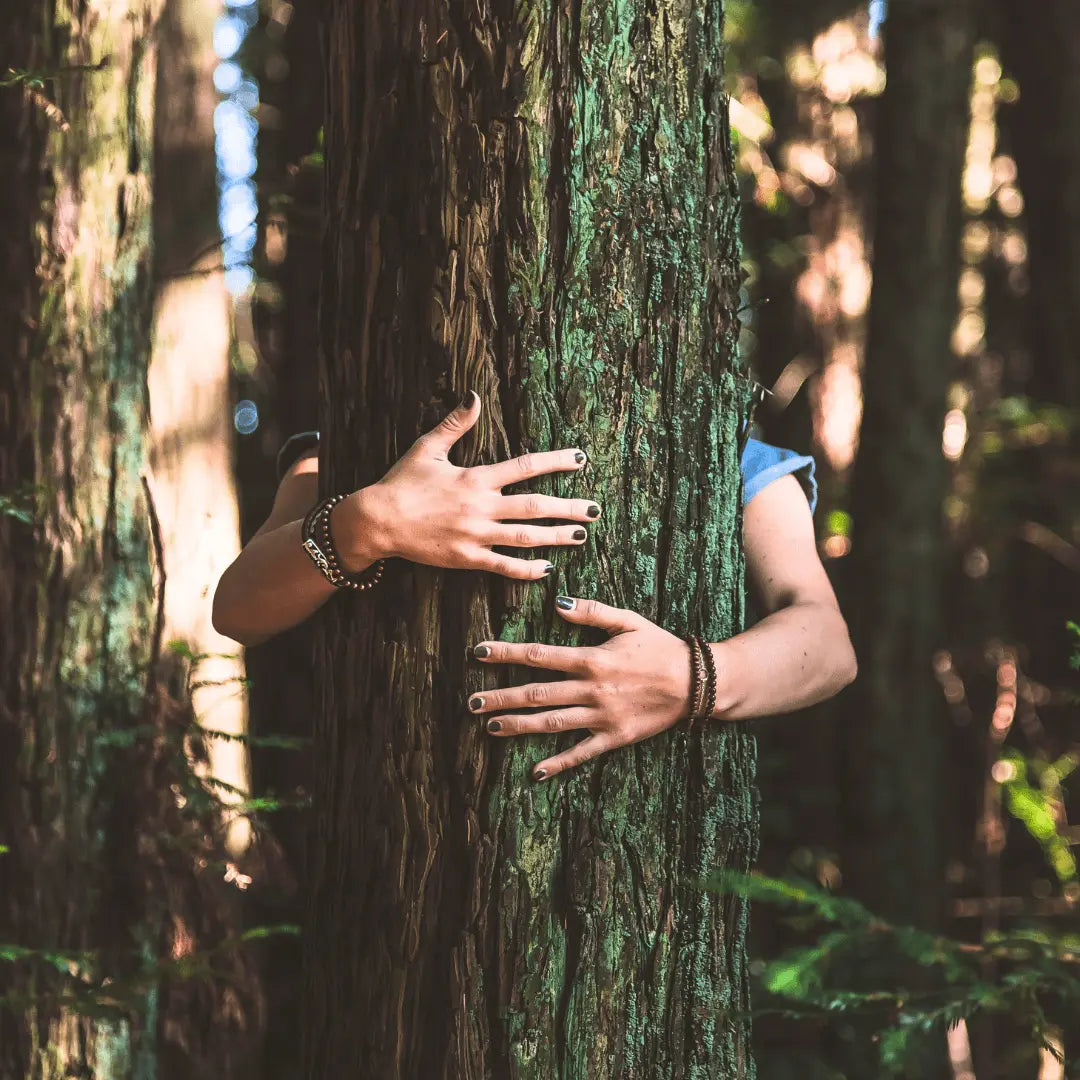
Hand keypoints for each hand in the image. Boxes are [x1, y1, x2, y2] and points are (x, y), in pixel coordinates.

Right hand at [335, 391, 601, 579]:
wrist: (378, 521)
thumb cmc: (401, 482)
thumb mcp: (428, 447)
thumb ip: (456, 423)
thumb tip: (474, 396)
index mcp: (476, 478)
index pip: (525, 467)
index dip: (555, 462)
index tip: (580, 460)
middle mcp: (481, 507)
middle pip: (534, 506)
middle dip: (567, 507)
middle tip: (594, 510)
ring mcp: (475, 536)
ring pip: (525, 538)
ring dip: (555, 537)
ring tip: (580, 536)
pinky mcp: (466, 559)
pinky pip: (502, 566)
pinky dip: (526, 569)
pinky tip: (546, 569)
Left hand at [467, 597, 694, 779]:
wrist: (696, 682)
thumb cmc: (660, 647)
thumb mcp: (628, 621)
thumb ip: (592, 612)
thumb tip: (557, 603)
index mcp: (591, 659)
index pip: (539, 655)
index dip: (507, 653)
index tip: (479, 653)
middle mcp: (591, 690)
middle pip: (536, 693)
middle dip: (501, 697)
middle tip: (471, 702)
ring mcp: (601, 717)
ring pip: (551, 723)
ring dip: (519, 726)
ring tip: (490, 728)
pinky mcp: (615, 737)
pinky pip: (581, 752)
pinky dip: (558, 763)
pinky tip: (535, 772)